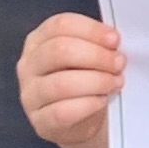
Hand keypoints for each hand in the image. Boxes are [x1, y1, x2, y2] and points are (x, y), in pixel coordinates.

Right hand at [17, 10, 125, 147]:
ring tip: (116, 82)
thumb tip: (113, 40)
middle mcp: (29, 65)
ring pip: (61, 83)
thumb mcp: (85, 55)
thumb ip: (95, 43)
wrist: (80, 122)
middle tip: (119, 63)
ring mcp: (31, 95)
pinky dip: (88, 104)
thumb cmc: (84, 79)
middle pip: (59, 51)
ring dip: (96, 81)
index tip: (115, 40)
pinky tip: (102, 100)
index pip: (60, 25)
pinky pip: (63, 112)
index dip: (90, 30)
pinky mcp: (40, 122)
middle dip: (96, 56)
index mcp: (38, 40)